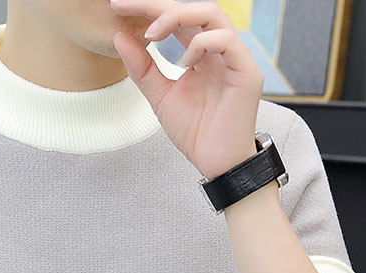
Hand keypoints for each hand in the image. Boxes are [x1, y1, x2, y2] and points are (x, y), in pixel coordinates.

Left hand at [109, 0, 265, 178]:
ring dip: (178, 16)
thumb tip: (119, 37)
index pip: (176, 19)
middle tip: (127, 7)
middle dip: (158, 5)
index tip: (118, 6)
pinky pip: (226, 41)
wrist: (217, 164)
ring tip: (152, 33)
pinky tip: (184, 61)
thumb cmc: (195, 132)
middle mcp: (220, 50)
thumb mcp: (160, 97)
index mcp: (201, 54)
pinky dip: (202, 44)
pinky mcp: (247, 72)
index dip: (149, 9)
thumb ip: (143, 69)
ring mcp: (235, 59)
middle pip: (193, 9)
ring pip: (212, 14)